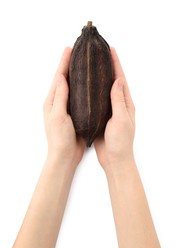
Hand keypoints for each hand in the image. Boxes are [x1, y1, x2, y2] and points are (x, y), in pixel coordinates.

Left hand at [43, 47, 84, 169]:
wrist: (65, 155)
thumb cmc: (59, 138)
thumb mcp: (57, 116)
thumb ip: (60, 97)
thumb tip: (61, 77)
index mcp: (52, 101)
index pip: (58, 77)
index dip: (64, 62)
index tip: (70, 49)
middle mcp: (59, 102)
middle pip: (65, 80)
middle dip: (70, 65)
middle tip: (79, 52)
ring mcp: (68, 108)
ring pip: (74, 88)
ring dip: (78, 75)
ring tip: (86, 64)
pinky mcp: (76, 114)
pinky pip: (80, 98)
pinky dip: (84, 89)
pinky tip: (91, 85)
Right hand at [94, 48, 134, 172]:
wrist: (114, 159)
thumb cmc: (120, 142)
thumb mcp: (121, 120)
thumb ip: (118, 100)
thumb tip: (117, 80)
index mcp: (126, 103)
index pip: (120, 79)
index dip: (116, 64)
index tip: (110, 50)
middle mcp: (118, 104)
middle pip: (113, 81)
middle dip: (107, 67)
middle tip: (99, 54)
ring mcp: (110, 110)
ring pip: (104, 90)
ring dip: (99, 78)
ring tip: (91, 66)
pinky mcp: (101, 116)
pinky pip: (97, 100)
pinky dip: (93, 91)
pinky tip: (86, 87)